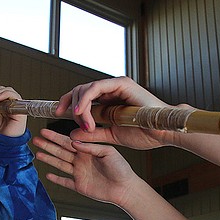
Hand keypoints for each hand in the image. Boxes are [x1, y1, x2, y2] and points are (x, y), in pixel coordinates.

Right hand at [32, 128, 139, 207]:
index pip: (68, 142)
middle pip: (61, 151)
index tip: (45, 131)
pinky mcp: (80, 186)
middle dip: (48, 145)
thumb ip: (91, 147)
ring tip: (37, 153)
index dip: (55, 137)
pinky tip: (48, 174)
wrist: (125, 188)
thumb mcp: (108, 152)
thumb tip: (74, 141)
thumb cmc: (121, 169)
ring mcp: (80, 173)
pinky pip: (65, 182)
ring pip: (60, 164)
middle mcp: (82, 161)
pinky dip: (57, 179)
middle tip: (36, 139)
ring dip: (49, 159)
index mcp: (88, 151)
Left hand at [57, 76, 176, 149]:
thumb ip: (93, 133)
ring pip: (86, 88)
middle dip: (70, 105)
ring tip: (82, 122)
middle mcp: (112, 90)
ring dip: (79, 106)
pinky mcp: (121, 83)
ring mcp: (116, 85)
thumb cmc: (144, 133)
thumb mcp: (111, 134)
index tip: (57, 114)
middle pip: (81, 90)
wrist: (162, 133)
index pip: (82, 96)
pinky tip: (81, 111)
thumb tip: (72, 135)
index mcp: (110, 99)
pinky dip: (86, 99)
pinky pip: (96, 88)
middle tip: (70, 121)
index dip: (68, 103)